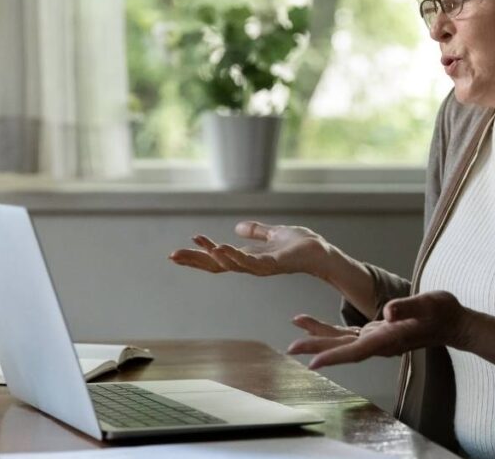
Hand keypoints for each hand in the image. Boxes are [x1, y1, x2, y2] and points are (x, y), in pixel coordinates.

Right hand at [169, 221, 329, 277]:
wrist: (322, 253)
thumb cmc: (301, 245)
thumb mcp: (274, 233)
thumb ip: (256, 232)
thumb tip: (238, 227)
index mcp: (247, 257)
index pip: (217, 259)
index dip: (197, 256)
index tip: (177, 252)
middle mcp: (251, 265)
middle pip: (218, 265)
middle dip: (196, 261)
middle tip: (173, 255)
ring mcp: (262, 267)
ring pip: (232, 264)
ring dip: (214, 256)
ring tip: (198, 247)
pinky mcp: (274, 264)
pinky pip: (251, 262)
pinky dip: (235, 256)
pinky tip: (221, 248)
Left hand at [286, 291, 471, 369]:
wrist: (454, 322)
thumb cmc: (443, 312)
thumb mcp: (429, 304)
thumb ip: (408, 308)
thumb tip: (389, 312)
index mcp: (388, 339)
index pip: (356, 351)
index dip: (333, 357)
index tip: (313, 362)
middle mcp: (379, 343)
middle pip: (342, 349)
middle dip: (316, 347)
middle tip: (291, 347)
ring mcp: (376, 340)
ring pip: (341, 342)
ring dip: (318, 336)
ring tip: (295, 328)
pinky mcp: (375, 333)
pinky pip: (346, 334)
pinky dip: (328, 329)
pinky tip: (312, 322)